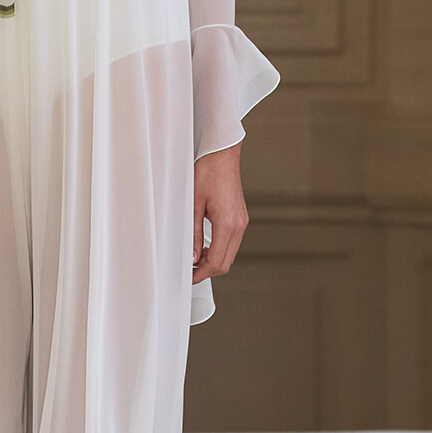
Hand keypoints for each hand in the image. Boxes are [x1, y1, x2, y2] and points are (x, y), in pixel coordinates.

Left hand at [192, 142, 248, 281]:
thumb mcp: (194, 206)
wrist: (221, 155)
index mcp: (228, 224)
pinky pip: (232, 243)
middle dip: (208, 271)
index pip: (217, 262)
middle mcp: (239, 225)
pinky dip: (219, 250)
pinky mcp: (240, 218)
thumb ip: (194, 234)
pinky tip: (206, 246)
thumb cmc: (207, 173)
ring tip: (195, 259)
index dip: (201, 274)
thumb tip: (193, 257)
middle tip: (189, 271)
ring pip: (230, 254)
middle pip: (226, 262)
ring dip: (214, 261)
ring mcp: (242, 222)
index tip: (189, 277)